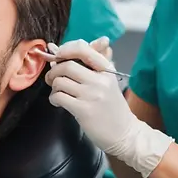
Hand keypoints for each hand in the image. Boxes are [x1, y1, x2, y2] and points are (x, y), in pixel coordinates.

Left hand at [45, 38, 172, 177]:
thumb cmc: (112, 106)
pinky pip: (58, 96)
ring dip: (53, 86)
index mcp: (106, 70)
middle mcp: (100, 80)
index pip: (83, 49)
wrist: (124, 134)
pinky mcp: (84, 110)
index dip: (65, 49)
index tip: (58, 56)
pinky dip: (53, 98)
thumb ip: (94, 62)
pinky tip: (58, 102)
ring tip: (58, 92)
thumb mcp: (108, 80)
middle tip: (52, 78)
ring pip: (60, 81)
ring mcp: (92, 95)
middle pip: (66, 65)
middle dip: (54, 71)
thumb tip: (77, 44)